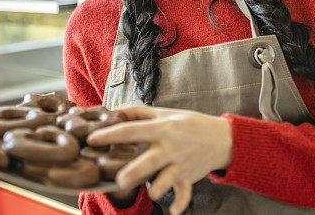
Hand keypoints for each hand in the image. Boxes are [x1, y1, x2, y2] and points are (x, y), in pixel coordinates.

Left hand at [87, 105, 232, 214]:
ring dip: (158, 187)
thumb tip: (114, 111)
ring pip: (166, 179)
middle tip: (119, 181)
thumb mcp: (167, 113)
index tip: (92, 139)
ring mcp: (180, 164)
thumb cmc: (191, 124)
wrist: (222, 139)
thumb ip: (140, 112)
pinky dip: (179, 203)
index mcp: (163, 128)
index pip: (133, 130)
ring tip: (152, 192)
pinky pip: (184, 193)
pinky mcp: (189, 177)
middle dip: (134, 171)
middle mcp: (171, 147)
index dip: (111, 134)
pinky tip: (173, 211)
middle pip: (149, 160)